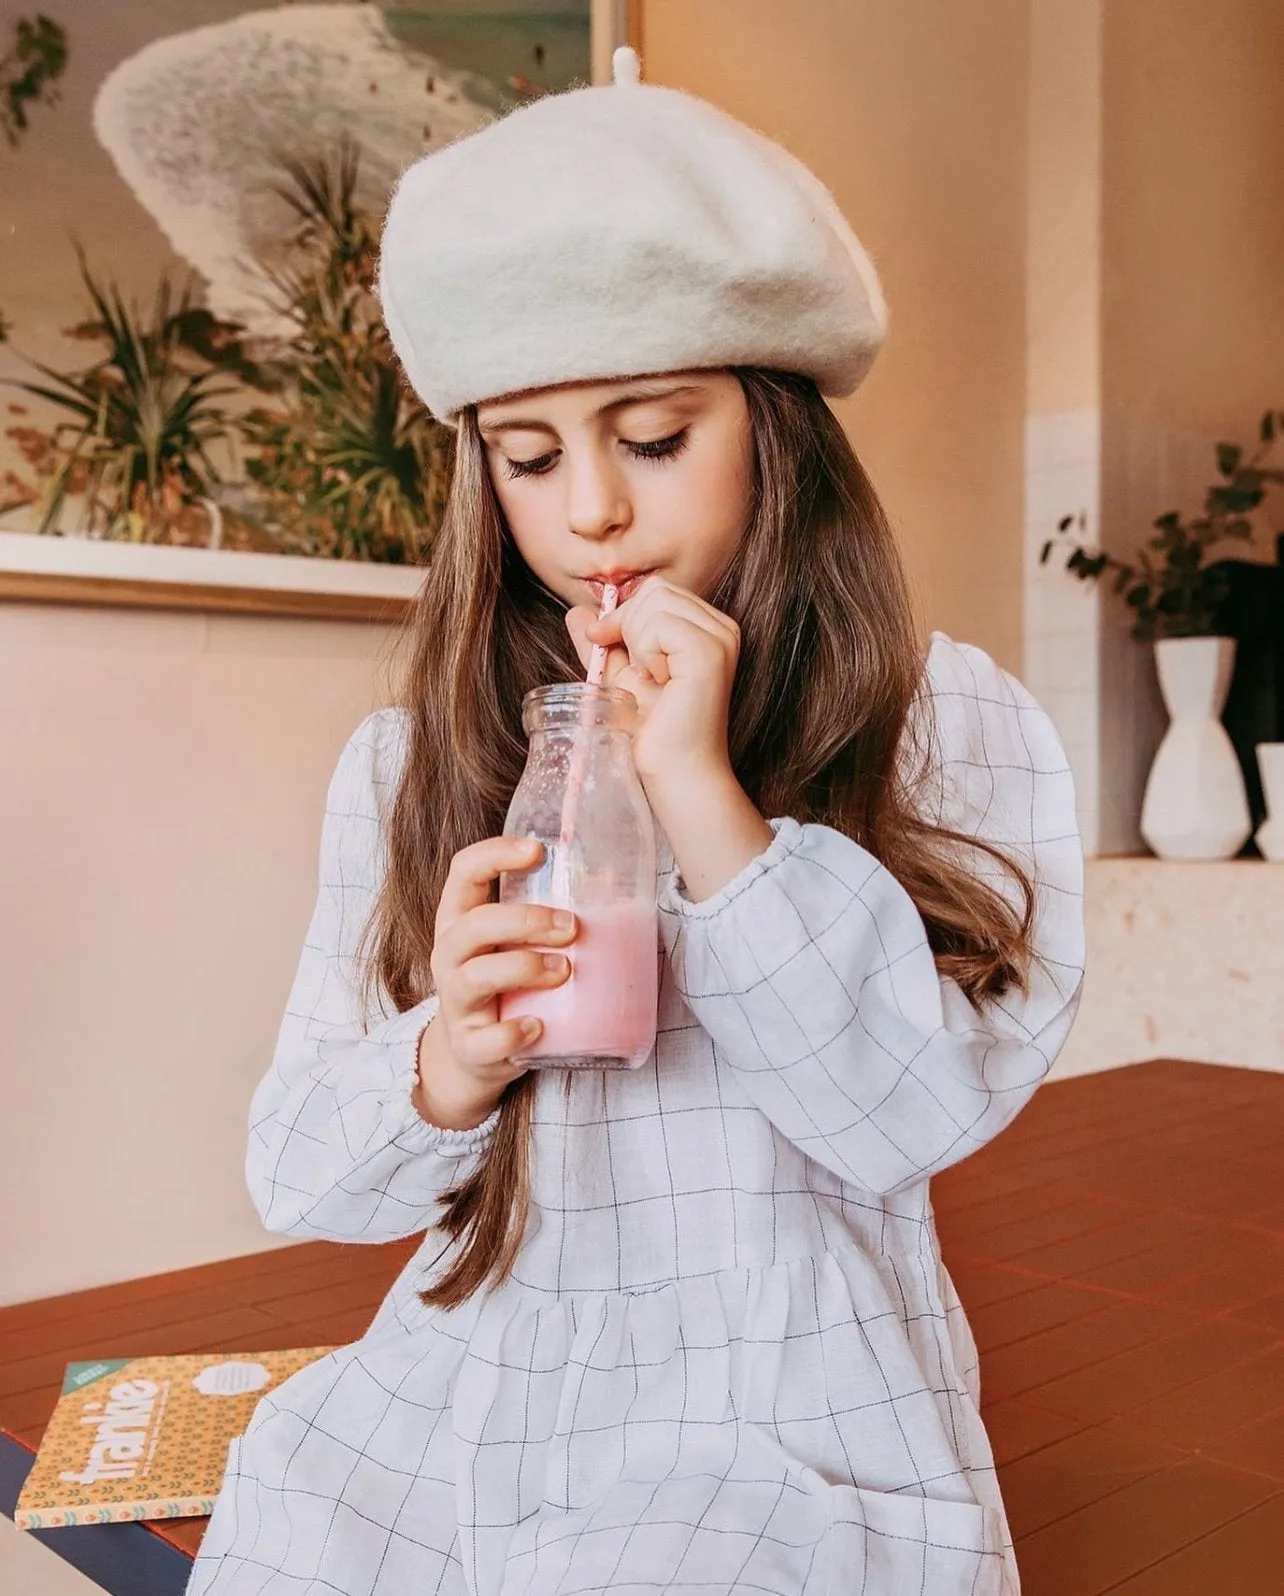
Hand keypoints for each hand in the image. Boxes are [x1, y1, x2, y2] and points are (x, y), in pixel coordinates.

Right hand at [415, 837, 576, 1129]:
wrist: (474, 1053)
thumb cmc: (506, 983)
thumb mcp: (514, 942)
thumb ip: (545, 914)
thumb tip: (611, 878)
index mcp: (460, 920)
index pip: (463, 871)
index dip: (495, 854)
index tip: (537, 850)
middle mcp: (450, 956)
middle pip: (474, 924)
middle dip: (526, 920)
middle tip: (572, 927)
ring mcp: (455, 1002)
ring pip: (476, 976)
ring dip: (526, 968)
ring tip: (565, 970)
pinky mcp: (469, 1045)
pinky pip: (486, 1040)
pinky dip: (515, 1032)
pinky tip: (539, 1027)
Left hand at [565, 577, 739, 796]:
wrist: (674, 772)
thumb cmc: (653, 731)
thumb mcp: (620, 677)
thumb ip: (603, 643)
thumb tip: (577, 612)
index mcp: (707, 628)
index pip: (656, 591)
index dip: (622, 615)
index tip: (606, 645)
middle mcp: (722, 628)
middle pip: (655, 591)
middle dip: (628, 626)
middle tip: (637, 671)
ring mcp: (720, 638)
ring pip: (655, 601)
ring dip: (637, 642)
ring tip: (651, 678)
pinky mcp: (710, 652)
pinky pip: (659, 624)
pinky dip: (645, 651)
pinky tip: (658, 680)